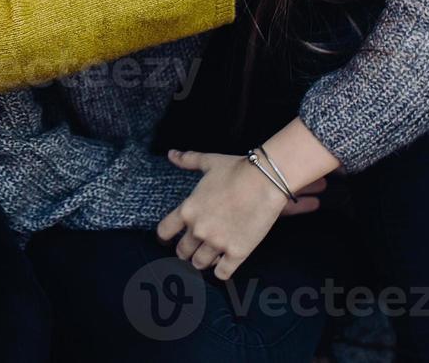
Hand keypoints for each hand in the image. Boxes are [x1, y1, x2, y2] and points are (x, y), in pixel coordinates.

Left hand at [156, 150, 325, 280]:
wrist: (265, 180)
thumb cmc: (236, 169)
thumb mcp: (208, 162)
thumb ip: (187, 160)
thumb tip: (171, 154)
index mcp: (188, 210)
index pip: (164, 232)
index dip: (165, 238)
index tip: (169, 239)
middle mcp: (198, 230)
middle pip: (182, 252)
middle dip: (186, 251)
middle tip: (193, 248)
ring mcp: (217, 243)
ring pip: (199, 264)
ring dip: (202, 261)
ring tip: (208, 256)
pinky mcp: (237, 252)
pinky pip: (222, 274)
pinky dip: (221, 271)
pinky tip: (225, 264)